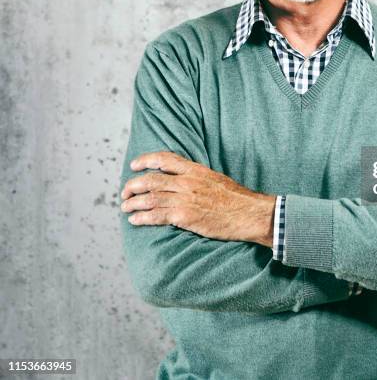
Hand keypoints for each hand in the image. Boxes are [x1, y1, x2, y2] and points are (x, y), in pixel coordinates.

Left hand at [120, 151, 275, 247]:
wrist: (247, 213)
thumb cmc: (236, 198)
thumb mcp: (216, 178)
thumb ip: (197, 177)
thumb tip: (182, 180)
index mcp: (195, 170)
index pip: (164, 159)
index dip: (146, 160)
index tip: (134, 165)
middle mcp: (187, 182)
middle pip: (151, 180)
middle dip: (133, 186)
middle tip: (125, 193)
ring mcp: (185, 199)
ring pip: (150, 198)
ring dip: (133, 203)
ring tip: (125, 207)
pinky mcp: (184, 217)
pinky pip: (156, 216)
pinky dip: (142, 218)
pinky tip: (135, 220)